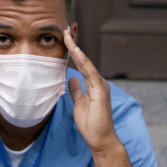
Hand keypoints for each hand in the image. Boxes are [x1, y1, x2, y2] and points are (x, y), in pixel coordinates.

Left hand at [63, 29, 117, 151]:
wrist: (99, 139)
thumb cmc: (91, 123)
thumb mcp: (79, 103)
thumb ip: (76, 90)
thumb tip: (72, 78)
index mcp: (92, 84)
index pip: (81, 63)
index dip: (74, 50)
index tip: (66, 37)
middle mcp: (97, 81)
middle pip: (84, 58)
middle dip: (75, 43)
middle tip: (66, 28)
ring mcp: (100, 85)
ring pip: (86, 62)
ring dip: (76, 48)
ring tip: (67, 34)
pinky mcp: (101, 90)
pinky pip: (90, 72)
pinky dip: (84, 61)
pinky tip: (76, 51)